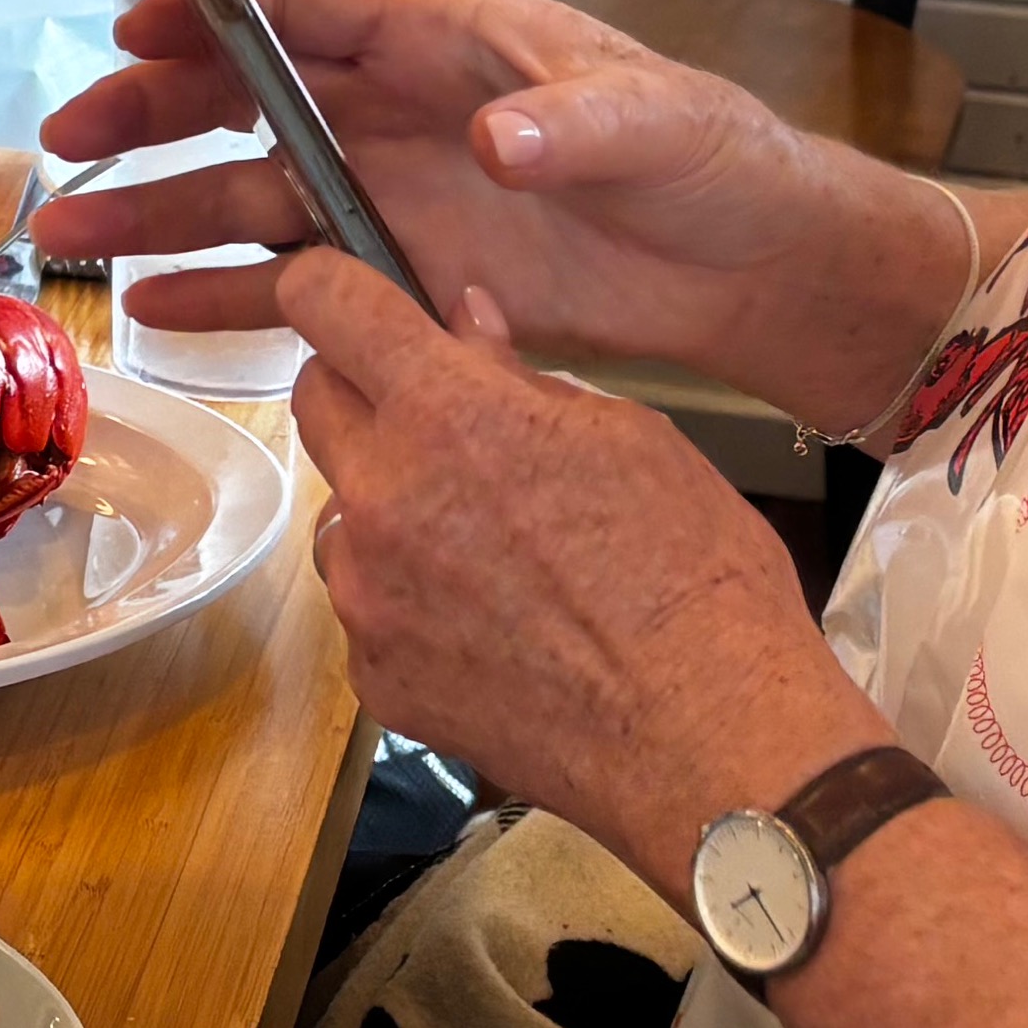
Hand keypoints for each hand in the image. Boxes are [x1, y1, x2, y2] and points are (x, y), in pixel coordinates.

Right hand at [33, 0, 980, 432]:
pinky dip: (223, 299)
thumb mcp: (659, 124)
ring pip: (248, 196)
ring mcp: (394, 194)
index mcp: (445, 39)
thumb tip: (500, 135)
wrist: (756, 268)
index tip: (131, 31)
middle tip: (68, 147)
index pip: (303, 6)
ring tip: (77, 244)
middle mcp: (397, 111)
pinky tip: (155, 315)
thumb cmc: (715, 161)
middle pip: (243, 101)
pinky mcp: (407, 275)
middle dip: (149, 118)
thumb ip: (578, 122)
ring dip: (160, 216)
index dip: (208, 12)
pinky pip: (294, 285)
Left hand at [278, 256, 883, 880]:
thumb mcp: (630, 439)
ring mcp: (368, 594)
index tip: (331, 290)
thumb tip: (467, 326)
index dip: (324, 287)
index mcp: (448, 416)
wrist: (709, 740)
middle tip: (443, 422)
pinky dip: (412, 603)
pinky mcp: (374, 675)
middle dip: (366, 395)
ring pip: (344, 514)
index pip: (329, 308)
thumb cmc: (697, 582)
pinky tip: (495, 626)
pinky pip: (369, 609)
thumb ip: (524, 379)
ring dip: (392, 509)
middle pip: (318, 404)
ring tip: (492, 549)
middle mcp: (383, 497)